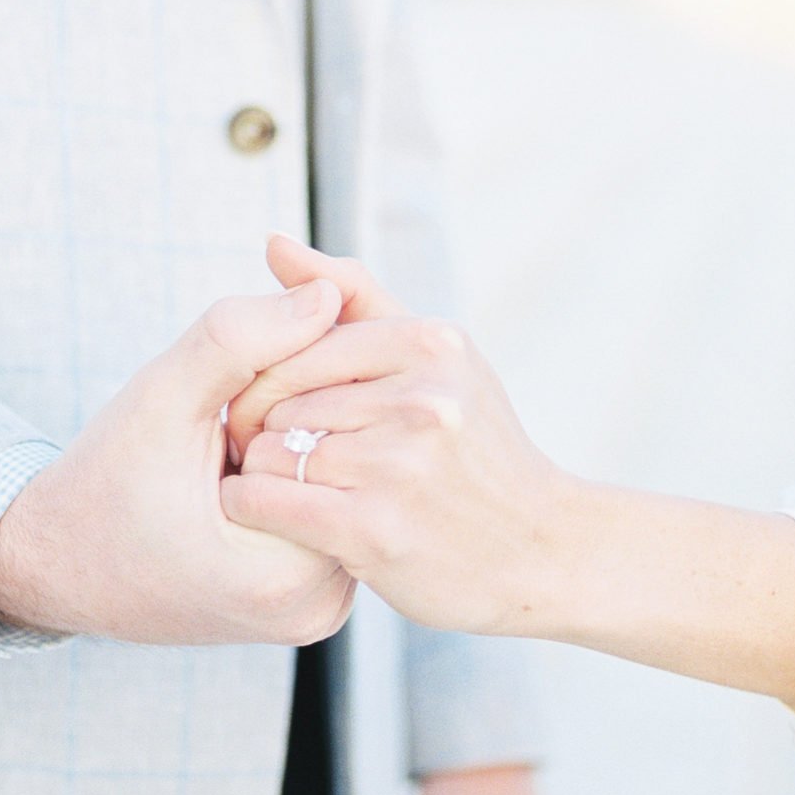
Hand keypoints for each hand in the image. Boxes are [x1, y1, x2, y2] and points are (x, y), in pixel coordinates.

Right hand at [0, 280, 356, 643]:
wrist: (56, 564)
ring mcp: (320, 610)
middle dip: (314, 413)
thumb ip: (240, 338)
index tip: (234, 411)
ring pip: (352, 485)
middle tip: (234, 429)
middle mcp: (319, 608)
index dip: (307, 386)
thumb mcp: (161, 396)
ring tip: (234, 453)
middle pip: (362, 465)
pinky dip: (306, 472)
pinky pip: (333, 512)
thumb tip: (329, 292)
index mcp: (285, 574)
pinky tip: (251, 467)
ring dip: (310, 441)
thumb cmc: (101, 484)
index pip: (353, 439)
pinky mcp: (312, 600)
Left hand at [220, 262, 573, 640]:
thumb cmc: (475, 451)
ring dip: (265, 477)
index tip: (273, 414)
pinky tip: (273, 518)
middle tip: (286, 459)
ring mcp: (401, 465)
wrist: (541, 552)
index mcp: (431, 343)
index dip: (266, 382)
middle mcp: (421, 398)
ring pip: (268, 453)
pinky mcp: (376, 530)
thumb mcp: (436, 357)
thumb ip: (354, 296)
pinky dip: (252, 509)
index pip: (294, 344)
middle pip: (278, 402)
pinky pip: (266, 501)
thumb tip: (273, 242)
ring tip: (298, 492)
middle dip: (266, 431)